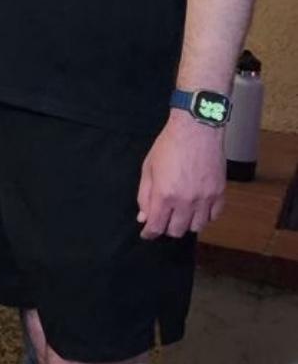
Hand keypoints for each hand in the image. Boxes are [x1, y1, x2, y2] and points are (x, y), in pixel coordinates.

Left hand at [136, 113, 225, 238]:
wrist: (196, 130)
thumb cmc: (168, 145)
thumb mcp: (148, 168)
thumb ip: (145, 195)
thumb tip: (143, 217)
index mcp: (165, 195)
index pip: (157, 226)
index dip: (150, 233)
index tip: (147, 234)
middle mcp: (186, 201)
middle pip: (177, 230)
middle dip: (166, 228)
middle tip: (163, 220)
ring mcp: (205, 199)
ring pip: (197, 227)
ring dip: (186, 224)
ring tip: (180, 214)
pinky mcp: (219, 193)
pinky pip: (214, 216)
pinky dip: (205, 217)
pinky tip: (197, 209)